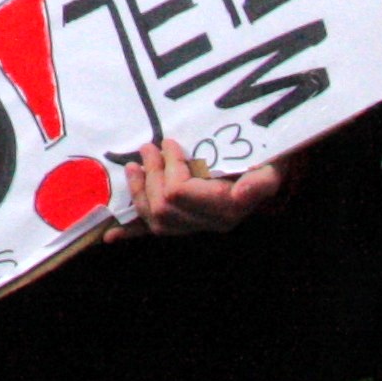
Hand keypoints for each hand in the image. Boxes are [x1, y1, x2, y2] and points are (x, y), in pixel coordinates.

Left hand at [116, 138, 288, 236]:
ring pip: (156, 221)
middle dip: (151, 175)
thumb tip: (241, 194)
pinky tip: (110, 237)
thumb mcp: (272, 166)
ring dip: (139, 193)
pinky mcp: (187, 223)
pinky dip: (131, 233)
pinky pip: (156, 233)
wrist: (270, 169)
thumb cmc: (268, 161)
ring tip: (133, 168)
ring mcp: (196, 226)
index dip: (168, 168)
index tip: (169, 143)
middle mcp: (210, 223)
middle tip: (148, 148)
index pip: (179, 193)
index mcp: (226, 209)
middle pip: (163, 208)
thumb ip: (260, 182)